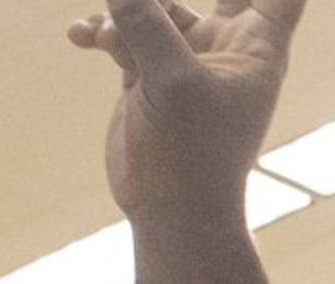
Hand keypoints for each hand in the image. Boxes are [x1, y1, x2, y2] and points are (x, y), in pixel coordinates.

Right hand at [70, 0, 301, 220]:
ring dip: (124, 11)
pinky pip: (123, 32)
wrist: (169, 212)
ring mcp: (186, 58)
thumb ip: (145, 20)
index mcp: (257, 45)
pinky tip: (78, 36)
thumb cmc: (191, 156)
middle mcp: (226, 46)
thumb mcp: (169, 80)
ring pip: (153, 5)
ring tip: (103, 33)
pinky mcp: (149, 73)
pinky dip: (102, 30)